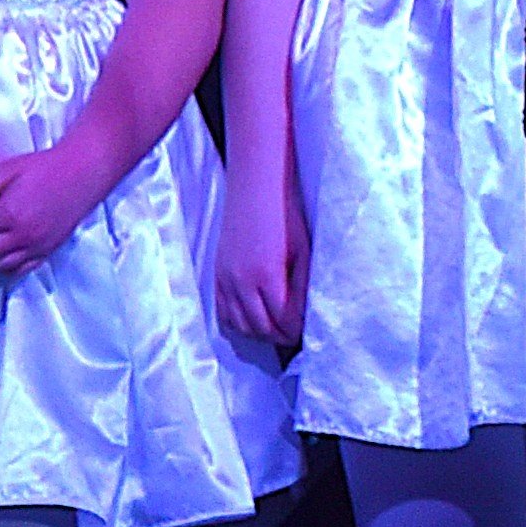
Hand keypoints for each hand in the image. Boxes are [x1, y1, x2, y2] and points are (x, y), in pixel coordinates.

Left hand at [0, 133, 108, 274]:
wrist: (84, 172)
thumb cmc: (50, 168)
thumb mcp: (9, 169)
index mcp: (11, 213)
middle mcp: (24, 234)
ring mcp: (37, 245)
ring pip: (1, 265)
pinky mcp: (48, 250)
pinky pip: (21, 270)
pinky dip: (9, 265)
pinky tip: (8, 251)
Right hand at [216, 178, 309, 353]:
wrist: (255, 189)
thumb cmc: (285, 216)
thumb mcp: (302, 252)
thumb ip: (302, 287)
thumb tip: (306, 317)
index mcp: (266, 276)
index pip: (282, 321)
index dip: (297, 332)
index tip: (309, 334)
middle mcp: (241, 282)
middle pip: (261, 328)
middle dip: (281, 337)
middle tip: (297, 337)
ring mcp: (225, 279)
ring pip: (240, 325)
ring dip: (260, 334)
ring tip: (278, 331)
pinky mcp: (217, 274)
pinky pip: (223, 312)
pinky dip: (238, 324)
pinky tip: (254, 322)